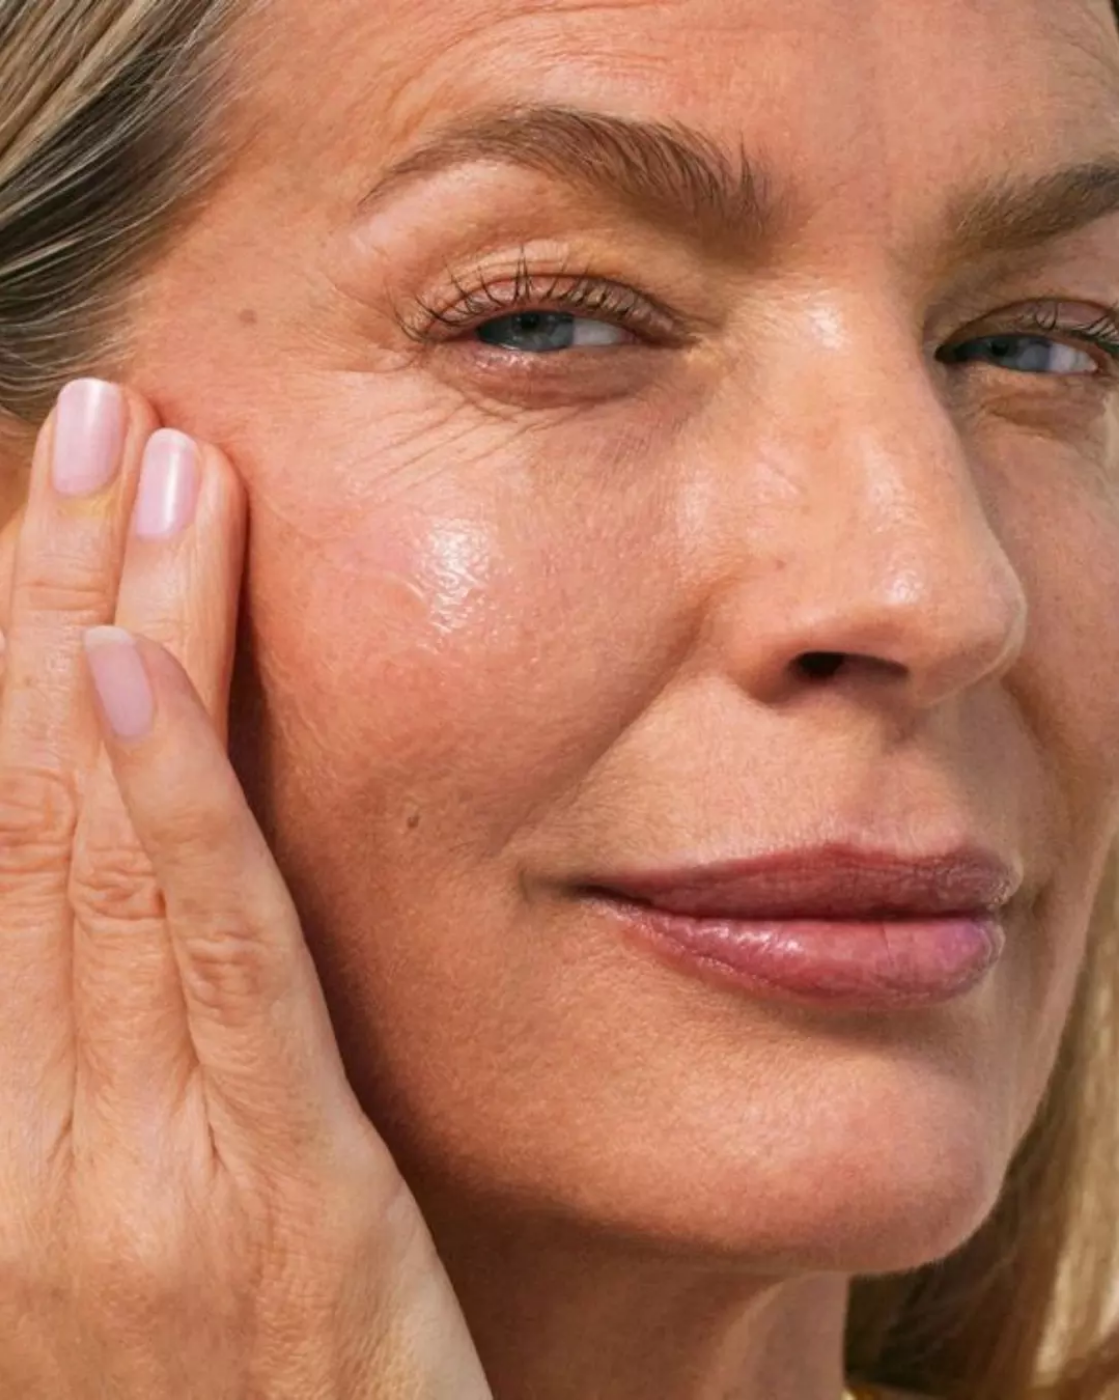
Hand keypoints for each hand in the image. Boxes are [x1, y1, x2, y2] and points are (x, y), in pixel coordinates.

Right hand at [0, 380, 492, 1399]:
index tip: (44, 499)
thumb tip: (116, 844)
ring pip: (94, 838)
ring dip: (106, 627)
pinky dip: (158, 801)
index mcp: (2, 1124)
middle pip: (24, 792)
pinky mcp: (266, 1189)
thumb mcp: (145, 1213)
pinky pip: (204, 956)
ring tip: (134, 458)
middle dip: (45, 583)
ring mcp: (127, 1160)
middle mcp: (27, 1127)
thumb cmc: (233, 1392)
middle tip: (85, 413)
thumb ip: (135, 1033)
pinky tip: (135, 662)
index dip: (6, 641)